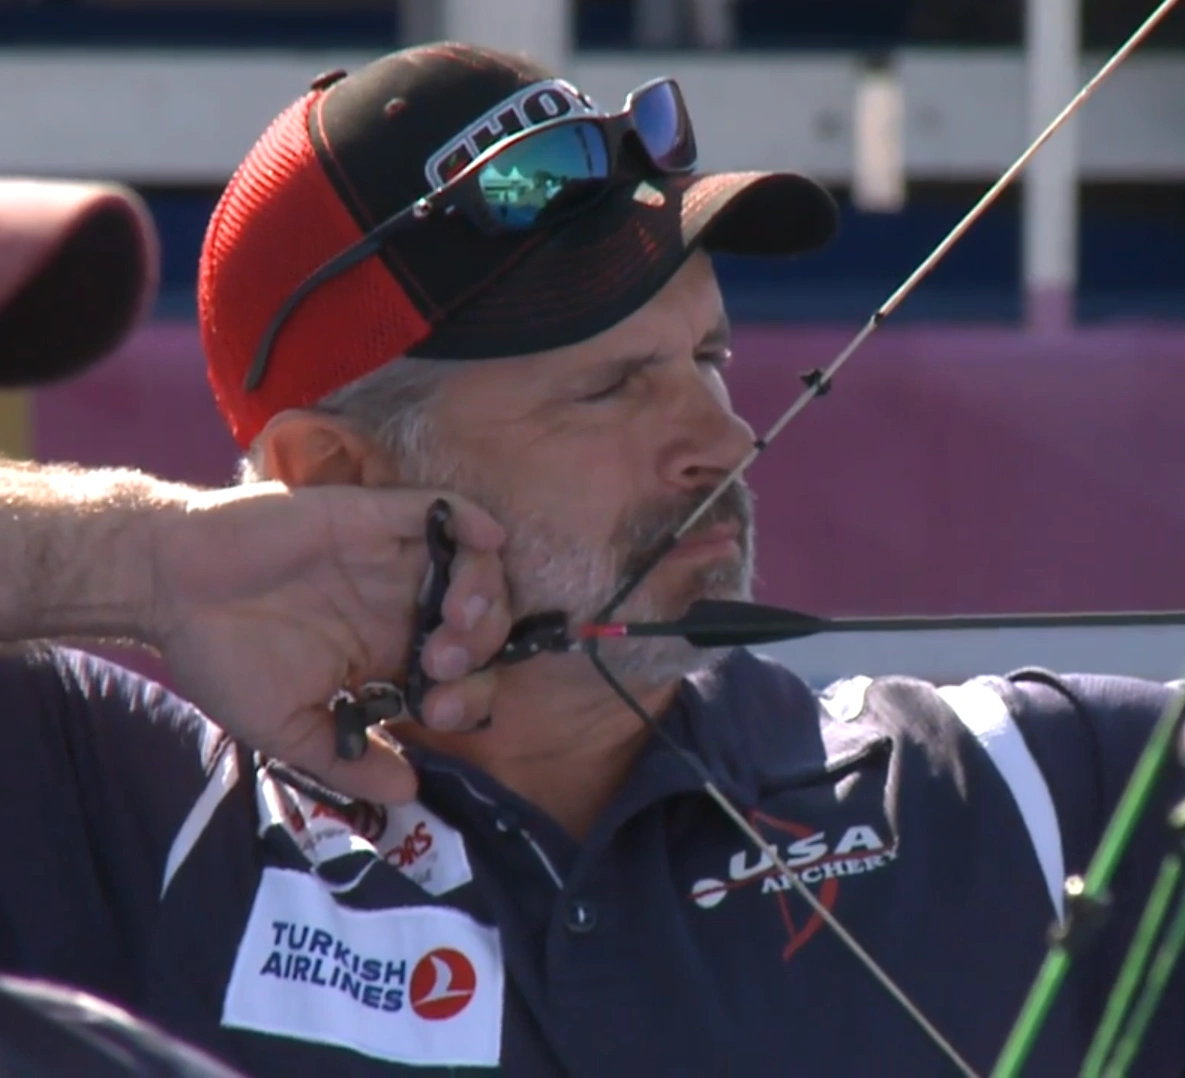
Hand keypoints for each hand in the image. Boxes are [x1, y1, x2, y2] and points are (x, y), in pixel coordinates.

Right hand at [146, 482, 510, 802]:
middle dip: (481, 647)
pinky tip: (485, 539)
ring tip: (454, 620)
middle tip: (443, 663)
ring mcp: (391, 561)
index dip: (469, 695)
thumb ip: (348, 761)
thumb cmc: (223, 657)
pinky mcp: (372, 519)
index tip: (440, 711)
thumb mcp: (287, 727)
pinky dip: (471, 521)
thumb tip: (407, 793)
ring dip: (483, 593)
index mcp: (387, 655)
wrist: (167, 589)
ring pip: (471, 566)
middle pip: (479, 622)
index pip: (459, 675)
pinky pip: (438, 510)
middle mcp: (400, 606)